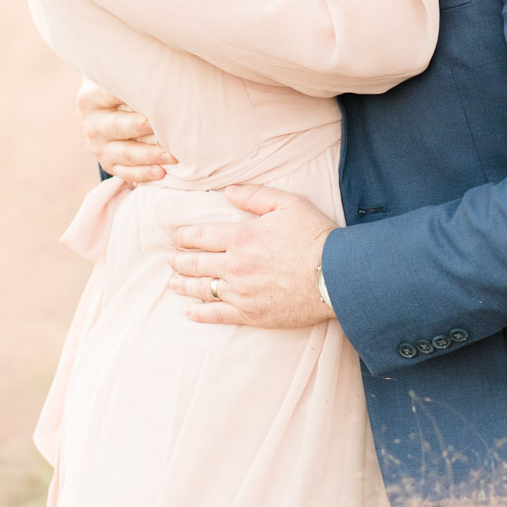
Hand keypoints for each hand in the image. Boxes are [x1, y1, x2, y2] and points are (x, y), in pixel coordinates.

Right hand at [76, 80, 174, 183]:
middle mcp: (92, 124)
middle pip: (119, 126)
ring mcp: (99, 147)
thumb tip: (165, 72)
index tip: (152, 93)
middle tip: (160, 125)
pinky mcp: (108, 164)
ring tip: (173, 156)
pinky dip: (144, 173)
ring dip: (150, 155)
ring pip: (126, 153)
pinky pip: (127, 172)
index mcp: (91, 98)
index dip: (131, 94)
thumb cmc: (121, 89)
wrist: (104, 111)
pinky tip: (161, 172)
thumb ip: (134, 75)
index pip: (111, 94)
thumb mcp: (119, 78)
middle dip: (141, 126)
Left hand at [169, 187, 334, 327]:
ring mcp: (241, 292)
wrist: (336, 276)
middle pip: (196, 263)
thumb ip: (255, 195)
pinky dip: (200, 313)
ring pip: (202, 288)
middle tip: (170, 259)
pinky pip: (217, 314)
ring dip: (183, 285)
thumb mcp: (288, 204)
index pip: (202, 236)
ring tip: (173, 283)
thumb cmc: (315, 237)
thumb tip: (227, 191)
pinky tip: (189, 312)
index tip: (178, 236)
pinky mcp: (251, 314)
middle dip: (179, 260)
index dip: (186, 236)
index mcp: (242, 237)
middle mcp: (235, 265)